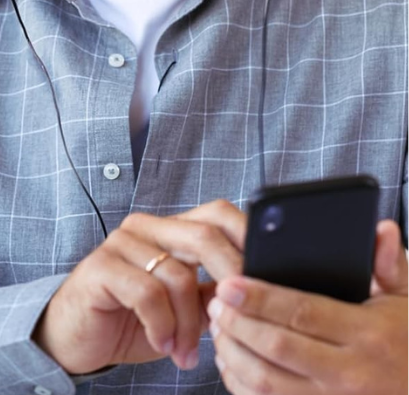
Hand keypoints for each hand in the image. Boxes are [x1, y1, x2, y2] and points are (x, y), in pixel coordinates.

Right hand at [32, 200, 245, 374]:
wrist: (76, 338)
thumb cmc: (131, 320)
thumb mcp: (184, 309)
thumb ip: (213, 292)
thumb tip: (260, 290)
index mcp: (170, 230)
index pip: (218, 214)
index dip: (247, 240)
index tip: (268, 280)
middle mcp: (147, 228)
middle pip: (204, 236)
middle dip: (229, 280)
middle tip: (237, 320)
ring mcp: (121, 243)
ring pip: (178, 275)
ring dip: (189, 324)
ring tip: (185, 352)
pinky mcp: (100, 267)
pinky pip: (147, 293)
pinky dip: (161, 326)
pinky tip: (160, 345)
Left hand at [209, 219, 407, 393]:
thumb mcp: (406, 300)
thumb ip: (390, 264)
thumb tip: (382, 228)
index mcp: (368, 335)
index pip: (303, 312)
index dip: (260, 298)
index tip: (229, 283)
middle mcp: (352, 375)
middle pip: (278, 347)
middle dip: (239, 323)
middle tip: (216, 300)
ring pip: (268, 382)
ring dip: (235, 353)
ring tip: (218, 325)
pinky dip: (243, 384)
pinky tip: (232, 359)